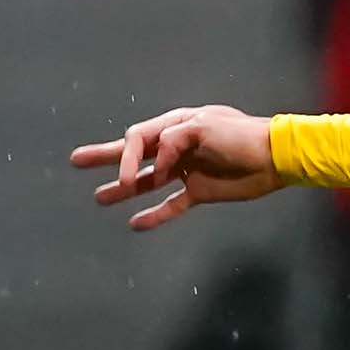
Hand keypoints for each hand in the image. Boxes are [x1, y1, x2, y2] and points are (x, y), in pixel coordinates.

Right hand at [70, 105, 279, 232]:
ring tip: (99, 198)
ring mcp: (186, 170)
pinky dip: (155, 215)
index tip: (131, 178)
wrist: (274, 158)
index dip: (126, 158)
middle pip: (133, 154)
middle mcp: (176, 147)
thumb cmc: (240, 136)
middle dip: (104, 157)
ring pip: (148, 182)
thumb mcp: (204, 127)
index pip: (137, 139)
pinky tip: (136, 224)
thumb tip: (155, 166)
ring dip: (124, 190)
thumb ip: (172, 140)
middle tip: (75, 161)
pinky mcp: (200, 192)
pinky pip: (171, 205)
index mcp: (175, 125)